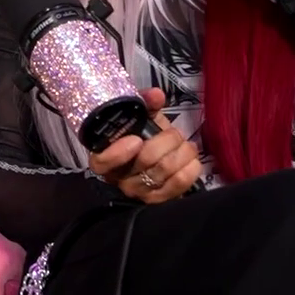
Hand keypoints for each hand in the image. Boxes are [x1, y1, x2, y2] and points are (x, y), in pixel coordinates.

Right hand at [88, 89, 201, 203]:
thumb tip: (156, 95)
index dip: (117, 153)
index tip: (136, 139)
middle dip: (167, 140)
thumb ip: (145, 104)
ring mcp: (139, 192)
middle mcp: (120, 177)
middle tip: (174, 133)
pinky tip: (192, 159)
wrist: (159, 157)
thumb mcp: (141, 117)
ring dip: (182, 151)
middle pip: (145, 161)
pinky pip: (179, 183)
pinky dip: (191, 167)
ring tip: (185, 144)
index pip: (102, 162)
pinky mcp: (160, 200)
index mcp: (106, 155)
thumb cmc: (144, 136)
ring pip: (165, 170)